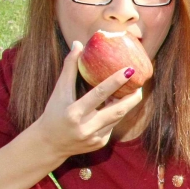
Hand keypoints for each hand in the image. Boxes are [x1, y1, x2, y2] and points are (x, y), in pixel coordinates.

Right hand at [30, 41, 144, 160]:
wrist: (49, 144)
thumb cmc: (53, 113)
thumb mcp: (59, 91)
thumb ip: (69, 68)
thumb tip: (78, 44)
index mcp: (74, 113)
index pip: (98, 94)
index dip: (115, 82)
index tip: (129, 70)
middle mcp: (86, 127)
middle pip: (117, 111)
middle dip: (132, 97)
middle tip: (140, 83)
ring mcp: (95, 138)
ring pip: (117, 118)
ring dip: (125, 104)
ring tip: (132, 90)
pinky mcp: (100, 143)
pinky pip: (113, 125)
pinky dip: (115, 114)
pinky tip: (117, 104)